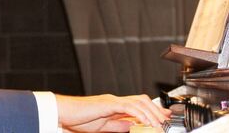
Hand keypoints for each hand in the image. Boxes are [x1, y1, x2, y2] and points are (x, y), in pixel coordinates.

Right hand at [56, 94, 170, 131]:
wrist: (63, 113)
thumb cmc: (76, 118)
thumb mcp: (102, 126)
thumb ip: (118, 125)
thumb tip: (132, 126)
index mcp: (113, 105)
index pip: (137, 105)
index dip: (153, 110)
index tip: (163, 118)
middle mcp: (114, 100)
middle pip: (141, 100)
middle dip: (156, 110)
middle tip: (165, 121)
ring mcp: (111, 101)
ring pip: (138, 102)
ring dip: (151, 113)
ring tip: (159, 125)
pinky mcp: (107, 104)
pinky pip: (128, 107)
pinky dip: (140, 114)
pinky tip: (146, 122)